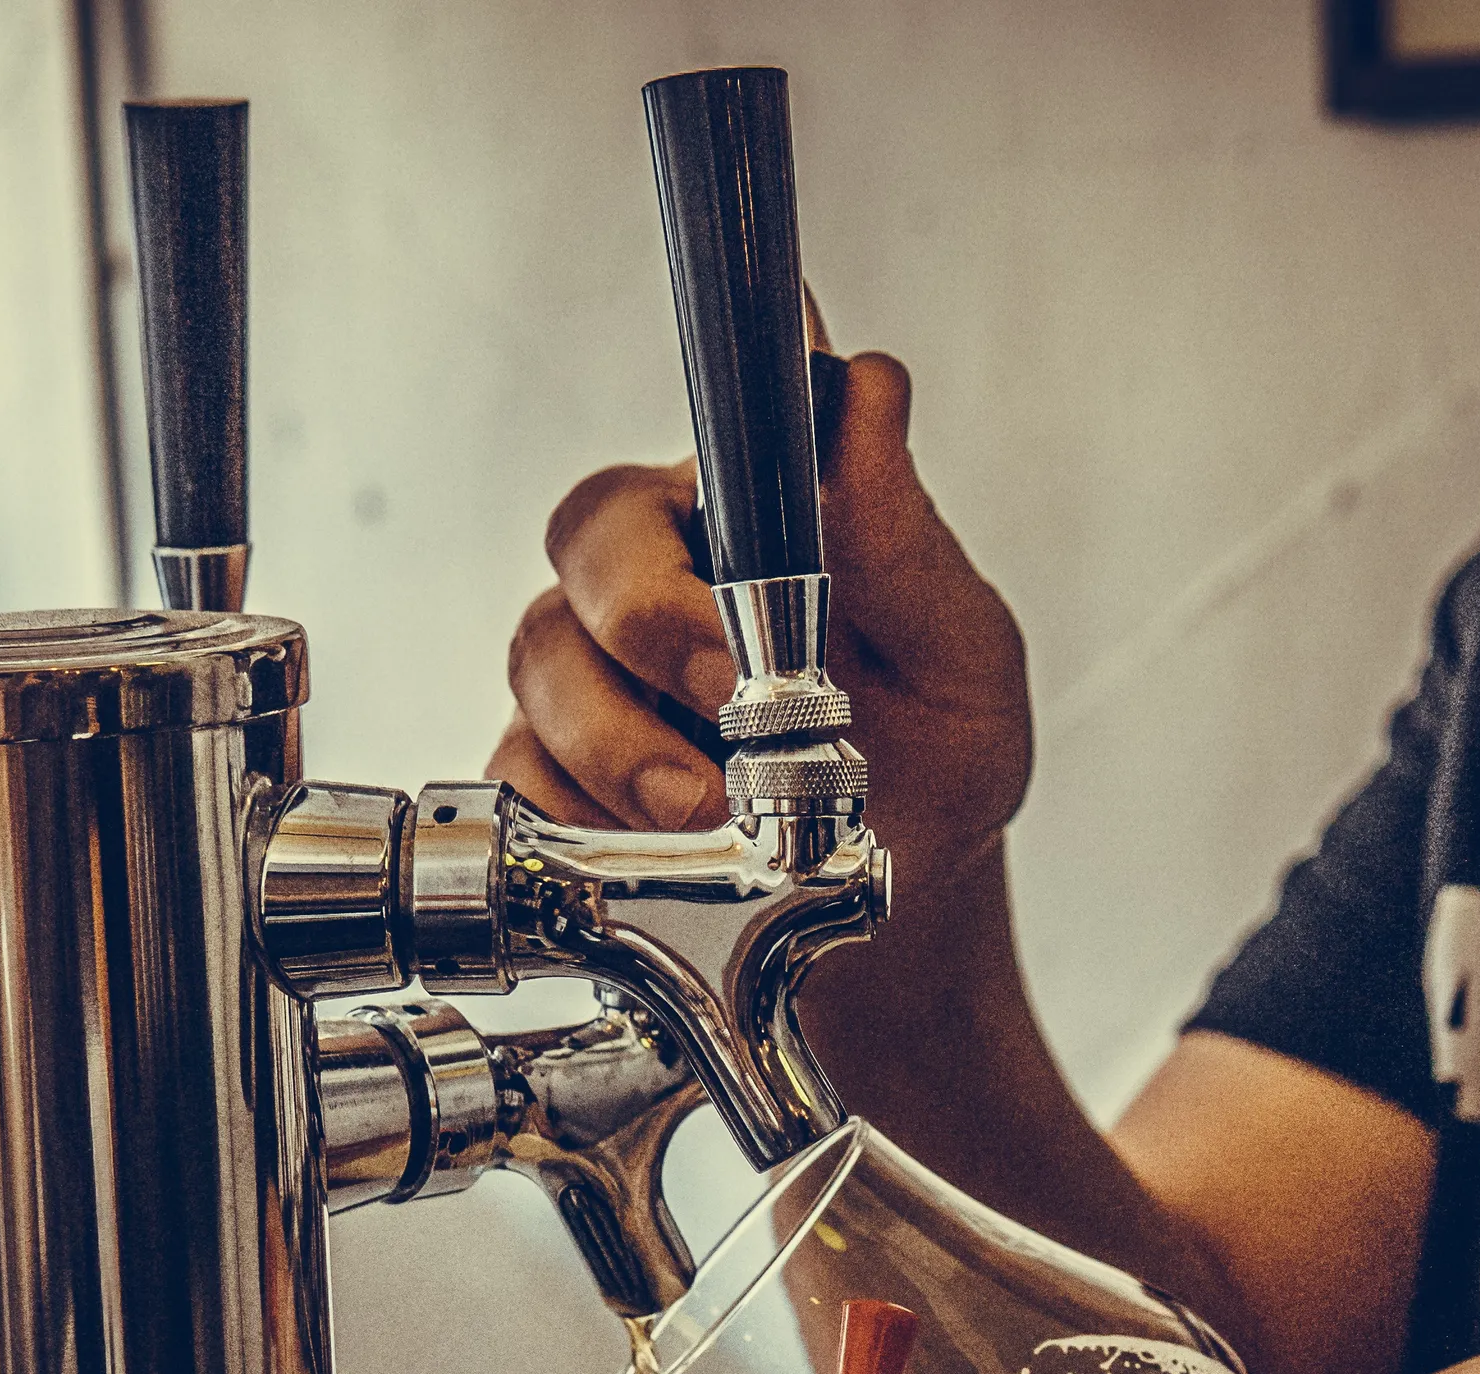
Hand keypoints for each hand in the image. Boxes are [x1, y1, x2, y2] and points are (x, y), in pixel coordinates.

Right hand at [491, 339, 1032, 902]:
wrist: (913, 879)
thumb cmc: (935, 743)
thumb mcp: (956, 644)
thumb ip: (902, 532)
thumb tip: (870, 388)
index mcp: (741, 522)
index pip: (675, 459)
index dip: (681, 505)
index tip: (742, 594)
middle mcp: (652, 581)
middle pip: (586, 547)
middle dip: (651, 628)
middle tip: (737, 706)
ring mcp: (594, 677)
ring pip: (542, 664)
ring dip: (618, 744)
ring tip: (712, 811)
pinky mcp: (562, 774)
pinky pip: (523, 780)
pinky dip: (580, 817)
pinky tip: (658, 849)